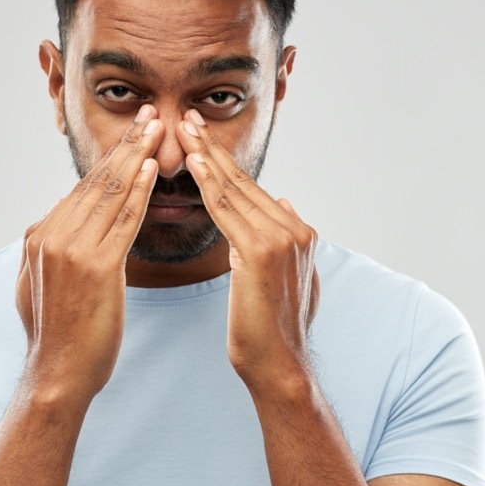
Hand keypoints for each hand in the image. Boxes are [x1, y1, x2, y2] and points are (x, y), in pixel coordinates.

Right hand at [15, 105, 162, 401]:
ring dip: (137, 156)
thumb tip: (49, 224)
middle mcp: (52, 235)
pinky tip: (152, 168)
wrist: (56, 376)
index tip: (130, 136)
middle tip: (147, 114)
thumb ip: (44, 251)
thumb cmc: (56, 338)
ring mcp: (73, 249)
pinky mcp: (97, 267)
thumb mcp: (35, 285)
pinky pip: (124, 220)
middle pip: (97, 181)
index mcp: (40, 236)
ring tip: (156, 128)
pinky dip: (139, 191)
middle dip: (126, 144)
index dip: (110, 159)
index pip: (83, 189)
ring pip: (111, 193)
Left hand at [175, 109, 320, 391]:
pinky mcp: (261, 251)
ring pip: (234, 190)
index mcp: (299, 232)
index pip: (253, 190)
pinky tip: (193, 163)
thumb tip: (287, 205)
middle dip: (213, 148)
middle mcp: (294, 229)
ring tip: (185, 130)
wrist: (280, 367)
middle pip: (244, 181)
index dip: (226, 163)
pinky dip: (208, 184)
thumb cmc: (274, 332)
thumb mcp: (292, 278)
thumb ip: (289, 241)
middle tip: (188, 118)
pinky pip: (226, 210)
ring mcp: (281, 237)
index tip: (204, 139)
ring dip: (207, 156)